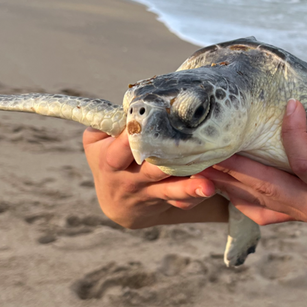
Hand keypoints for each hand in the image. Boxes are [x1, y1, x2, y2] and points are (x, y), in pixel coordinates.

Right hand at [83, 128, 226, 228]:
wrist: (116, 202)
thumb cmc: (109, 159)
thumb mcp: (97, 143)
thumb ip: (107, 123)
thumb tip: (125, 104)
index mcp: (111, 161)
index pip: (120, 151)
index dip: (131, 141)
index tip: (146, 126)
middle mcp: (130, 179)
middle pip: (151, 171)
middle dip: (168, 163)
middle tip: (189, 151)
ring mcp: (149, 192)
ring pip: (170, 190)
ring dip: (189, 187)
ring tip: (208, 185)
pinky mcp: (165, 201)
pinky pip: (182, 201)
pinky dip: (196, 196)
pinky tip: (209, 189)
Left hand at [201, 100, 306, 241]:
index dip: (296, 136)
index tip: (291, 105)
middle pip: (270, 188)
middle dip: (238, 166)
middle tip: (211, 145)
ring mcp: (303, 216)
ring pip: (258, 201)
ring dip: (228, 181)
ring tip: (199, 162)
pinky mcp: (295, 217)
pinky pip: (259, 212)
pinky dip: (235, 199)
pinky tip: (215, 184)